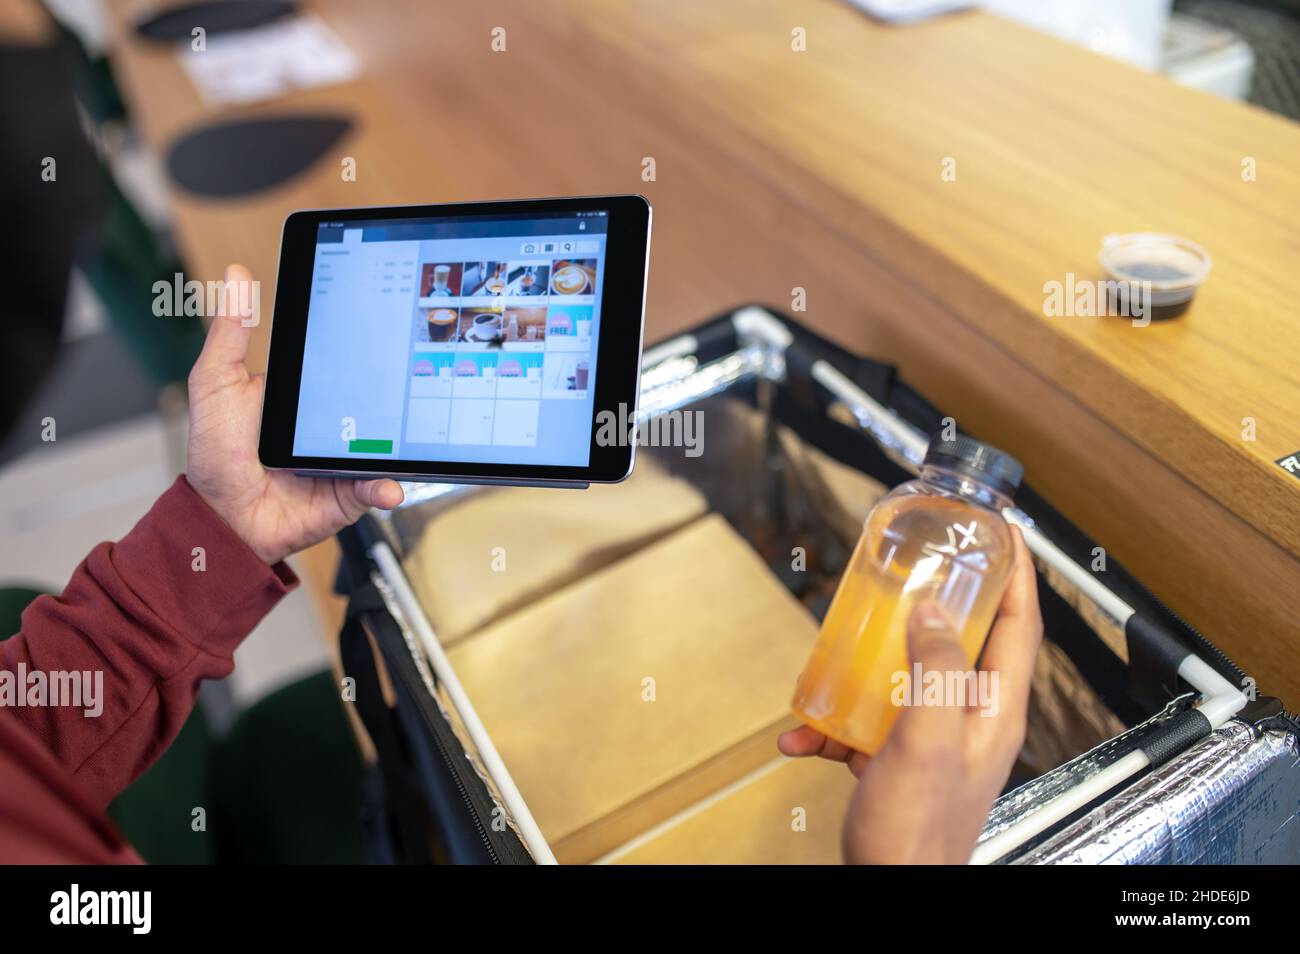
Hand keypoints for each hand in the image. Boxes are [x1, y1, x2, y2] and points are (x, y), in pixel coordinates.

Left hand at [186, 264, 403, 564]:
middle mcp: (329, 425)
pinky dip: (385, 487)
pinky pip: (376, 488)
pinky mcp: (349, 494)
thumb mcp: (216, 383)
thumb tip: (237, 276)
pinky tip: (386, 485)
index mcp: (304, 393)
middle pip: (371, 402)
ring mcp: (343, 459)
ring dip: (398, 445)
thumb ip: (230, 333)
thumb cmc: (215, 454)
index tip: (381, 327)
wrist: (220, 518)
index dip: (361, 345)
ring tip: (405, 439)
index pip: (340, 363)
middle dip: (391, 394)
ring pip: (384, 445)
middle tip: (402, 383)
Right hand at [778, 526, 1041, 863]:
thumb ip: (933, 670)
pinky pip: (864, 722)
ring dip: (866, 664)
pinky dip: (832, 723)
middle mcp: (969, 718)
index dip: (1018, 574)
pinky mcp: (896, 759)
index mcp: (994, 710)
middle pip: (961, 641)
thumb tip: (934, 612)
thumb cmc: (919, 833)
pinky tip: (805, 732)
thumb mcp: (926, 738)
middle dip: (936, 603)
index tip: (1004, 533)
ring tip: (842, 648)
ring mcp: (932, 738)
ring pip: (905, 675)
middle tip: (915, 568)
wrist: (892, 892)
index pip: (1020, 625)